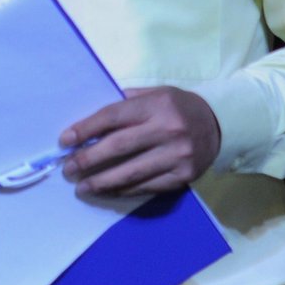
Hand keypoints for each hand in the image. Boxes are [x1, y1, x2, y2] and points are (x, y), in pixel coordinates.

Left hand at [59, 87, 220, 196]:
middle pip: (118, 146)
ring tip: (81, 187)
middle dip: (88, 159)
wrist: (219, 125)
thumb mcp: (156, 93)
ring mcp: (177, 156)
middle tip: (68, 168)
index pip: (113, 117)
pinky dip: (124, 190)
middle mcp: (168, 130)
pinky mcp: (183, 176)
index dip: (86, 129)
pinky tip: (107, 191)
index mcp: (157, 105)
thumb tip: (92, 119)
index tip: (65, 140)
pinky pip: (147, 186)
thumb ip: (127, 102)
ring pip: (131, 172)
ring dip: (102, 181)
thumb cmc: (178, 107)